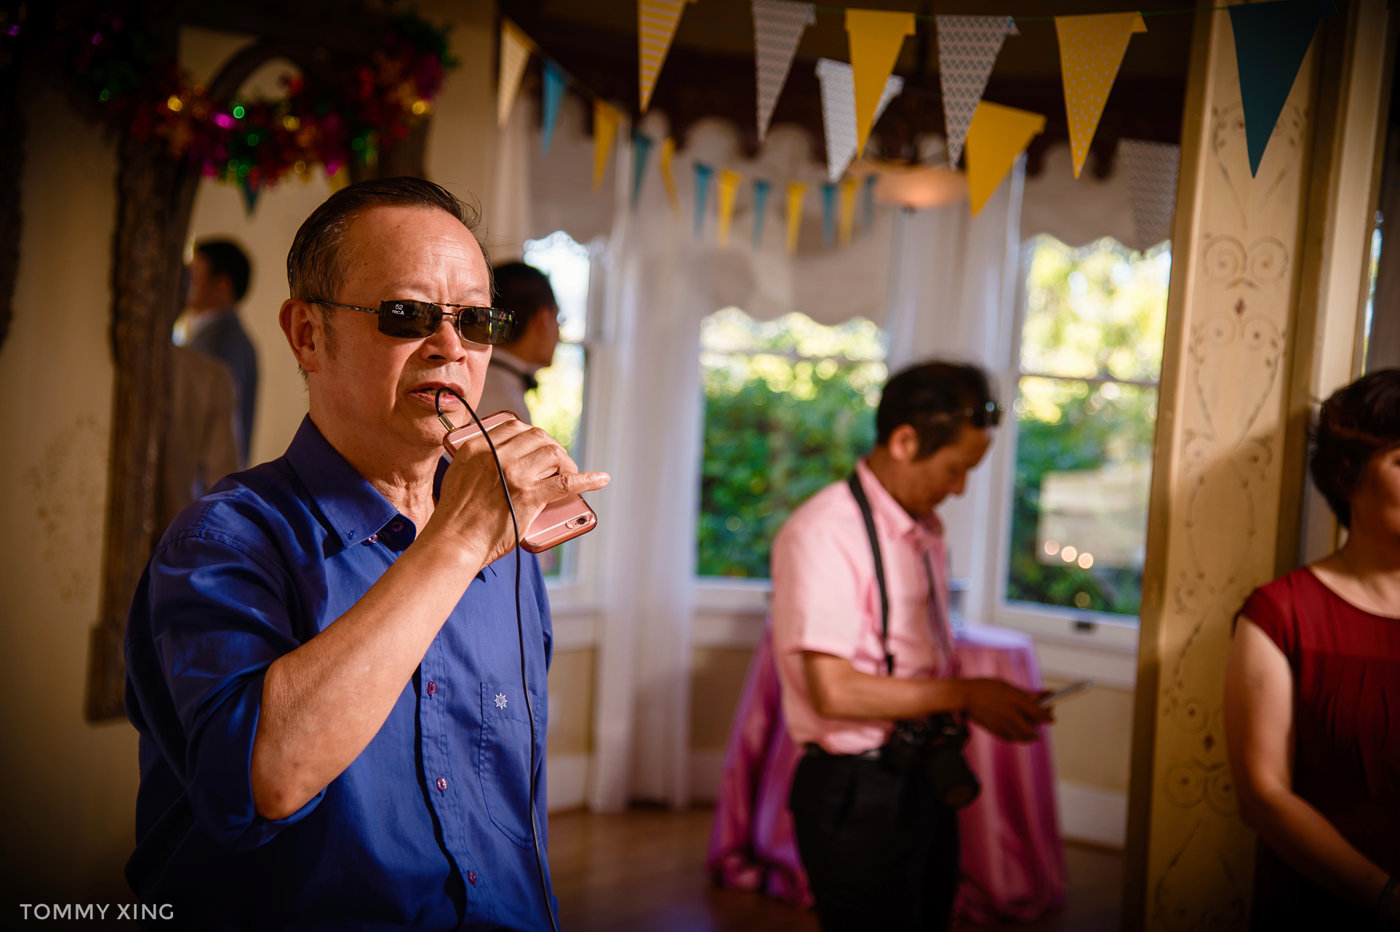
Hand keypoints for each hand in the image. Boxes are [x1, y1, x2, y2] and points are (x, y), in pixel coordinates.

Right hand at [425, 417, 609, 565]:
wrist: (454, 541)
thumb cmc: (455, 516)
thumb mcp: (459, 473)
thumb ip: (479, 460)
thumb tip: (502, 458)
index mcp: (477, 447)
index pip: (514, 426)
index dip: (531, 435)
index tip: (537, 446)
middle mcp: (497, 455)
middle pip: (537, 436)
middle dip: (552, 446)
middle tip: (556, 461)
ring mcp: (515, 475)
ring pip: (553, 453)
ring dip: (565, 461)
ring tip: (568, 473)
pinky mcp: (530, 496)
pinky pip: (566, 481)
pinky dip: (588, 479)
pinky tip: (600, 479)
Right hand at [961, 678, 1053, 742]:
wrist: (965, 695)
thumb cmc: (987, 687)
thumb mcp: (1008, 686)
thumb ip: (1025, 694)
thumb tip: (1042, 696)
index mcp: (1016, 700)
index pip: (1039, 713)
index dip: (1048, 716)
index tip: (1051, 718)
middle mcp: (1011, 714)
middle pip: (1032, 730)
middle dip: (1038, 729)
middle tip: (1040, 724)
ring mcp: (1002, 724)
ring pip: (1022, 737)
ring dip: (1029, 736)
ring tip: (1031, 732)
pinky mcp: (995, 731)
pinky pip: (1011, 738)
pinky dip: (1016, 737)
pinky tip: (1016, 731)